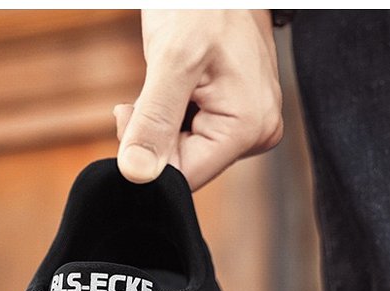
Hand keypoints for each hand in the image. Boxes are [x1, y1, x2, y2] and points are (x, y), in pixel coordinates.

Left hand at [115, 9, 282, 189]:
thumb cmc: (202, 4)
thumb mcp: (172, 60)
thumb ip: (154, 121)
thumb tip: (137, 175)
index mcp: (248, 128)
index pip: (186, 175)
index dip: (149, 154)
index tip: (131, 113)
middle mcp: (258, 133)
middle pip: (189, 164)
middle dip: (157, 135)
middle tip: (148, 91)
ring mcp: (253, 125)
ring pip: (190, 149)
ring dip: (165, 123)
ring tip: (168, 80)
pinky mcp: (242, 116)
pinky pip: (199, 133)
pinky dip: (176, 115)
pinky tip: (180, 85)